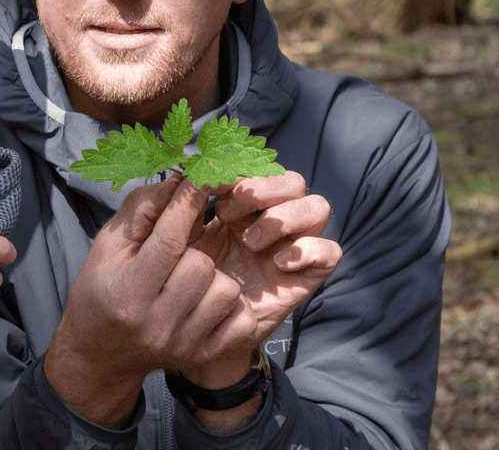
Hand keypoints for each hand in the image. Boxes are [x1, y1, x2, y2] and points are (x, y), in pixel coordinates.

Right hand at [43, 173, 256, 427]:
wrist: (98, 355)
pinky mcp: (203, 355)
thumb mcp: (108, 245)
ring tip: (190, 279)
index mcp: (127, 294)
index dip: (188, 204)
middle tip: (177, 254)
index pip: (168, 240)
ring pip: (225, 290)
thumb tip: (180, 179)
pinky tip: (207, 300)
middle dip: (194, 248)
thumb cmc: (100, 290)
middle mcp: (156, 324)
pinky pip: (241, 319)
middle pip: (201, 265)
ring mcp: (183, 344)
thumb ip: (141, 209)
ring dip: (213, 276)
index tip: (201, 178)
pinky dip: (230, 303)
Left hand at [183, 170, 340, 387]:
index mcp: (242, 204)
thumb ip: (171, 204)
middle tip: (227, 214)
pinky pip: (330, 251)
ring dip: (283, 217)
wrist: (192, 329)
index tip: (209, 184)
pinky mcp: (305, 276)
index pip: (259, 168)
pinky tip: (278, 263)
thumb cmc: (177, 278)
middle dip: (262, 189)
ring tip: (249, 242)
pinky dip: (309, 249)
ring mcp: (291, 246)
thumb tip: (181, 172)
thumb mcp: (167, 237)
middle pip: (293, 181)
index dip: (238, 170)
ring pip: (318, 207)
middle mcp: (272, 220)